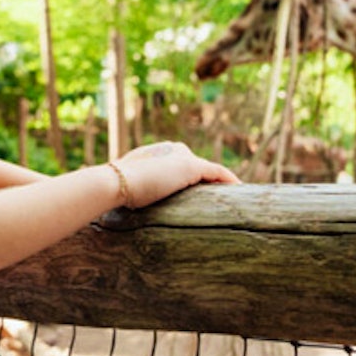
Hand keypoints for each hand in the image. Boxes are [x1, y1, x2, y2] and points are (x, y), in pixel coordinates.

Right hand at [110, 142, 239, 207]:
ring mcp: (182, 156)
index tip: (198, 193)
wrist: (117, 183)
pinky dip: (228, 180)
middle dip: (208, 181)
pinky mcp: (191, 166)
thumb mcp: (128, 187)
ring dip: (221, 182)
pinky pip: (217, 172)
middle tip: (219, 198)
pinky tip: (238, 189)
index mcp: (156, 153)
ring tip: (231, 196)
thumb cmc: (117, 189)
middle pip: (197, 166)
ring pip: (209, 170)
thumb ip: (135, 190)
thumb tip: (130, 205)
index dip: (190, 179)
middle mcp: (172, 149)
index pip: (179, 165)